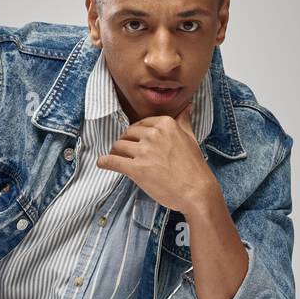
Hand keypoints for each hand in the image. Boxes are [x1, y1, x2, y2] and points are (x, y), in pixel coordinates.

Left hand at [95, 104, 212, 209]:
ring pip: (118, 146)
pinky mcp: (136, 169)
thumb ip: (183, 121)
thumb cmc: (194, 167)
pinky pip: (112, 161)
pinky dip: (104, 162)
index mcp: (166, 124)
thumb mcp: (190, 138)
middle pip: (127, 134)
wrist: (197, 191)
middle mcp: (154, 134)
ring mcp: (144, 151)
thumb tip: (187, 106)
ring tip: (116, 159)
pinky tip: (101, 164)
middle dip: (125, 143)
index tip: (135, 142)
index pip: (140, 124)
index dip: (135, 134)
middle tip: (125, 152)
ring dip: (115, 152)